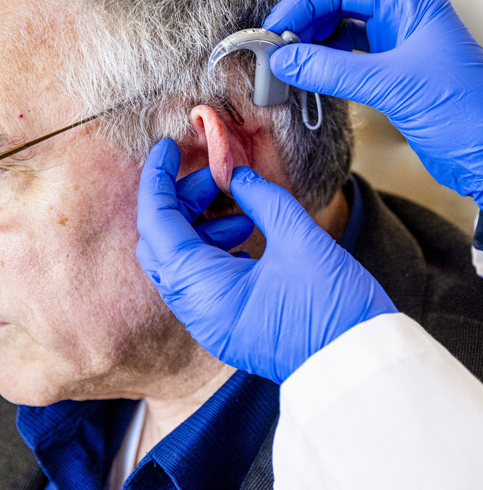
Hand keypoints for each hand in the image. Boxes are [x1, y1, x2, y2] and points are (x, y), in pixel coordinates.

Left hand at [135, 139, 395, 382]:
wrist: (361, 368)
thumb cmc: (335, 309)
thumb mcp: (300, 239)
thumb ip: (261, 199)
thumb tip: (235, 176)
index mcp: (201, 288)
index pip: (156, 223)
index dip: (157, 180)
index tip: (165, 148)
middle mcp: (194, 309)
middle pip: (160, 242)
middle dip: (181, 202)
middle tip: (217, 179)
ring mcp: (207, 322)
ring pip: (178, 262)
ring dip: (197, 226)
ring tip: (239, 211)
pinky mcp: (224, 328)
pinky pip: (198, 282)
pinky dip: (209, 251)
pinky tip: (243, 234)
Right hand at [264, 0, 482, 206]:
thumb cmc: (465, 114)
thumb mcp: (391, 85)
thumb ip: (331, 70)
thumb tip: (286, 59)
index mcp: (411, 6)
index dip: (305, 0)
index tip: (277, 25)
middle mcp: (403, 21)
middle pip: (338, 3)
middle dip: (303, 21)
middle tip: (275, 45)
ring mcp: (397, 47)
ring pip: (339, 31)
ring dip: (309, 43)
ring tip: (286, 60)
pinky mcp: (390, 75)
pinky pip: (345, 58)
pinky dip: (321, 64)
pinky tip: (306, 75)